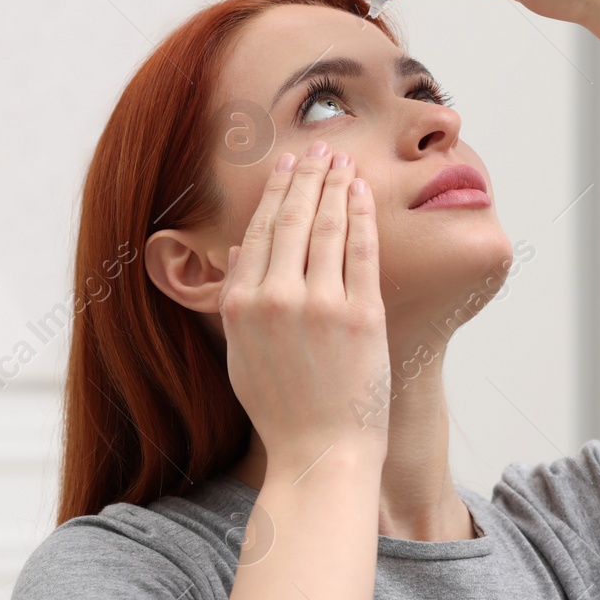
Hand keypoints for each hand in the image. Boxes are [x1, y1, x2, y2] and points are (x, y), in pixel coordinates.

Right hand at [217, 141, 390, 474]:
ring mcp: (320, 305)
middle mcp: (276, 299)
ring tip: (344, 160)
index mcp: (241, 306)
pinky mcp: (361, 315)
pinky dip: (362, 215)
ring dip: (335, 185)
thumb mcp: (241, 356)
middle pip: (292, 220)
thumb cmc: (282, 411)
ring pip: (327, 227)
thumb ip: (237, 302)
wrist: (321, 452)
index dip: (275, 193)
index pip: (259, 233)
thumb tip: (239, 253)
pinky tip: (363, 192)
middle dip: (308, 176)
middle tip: (320, 147)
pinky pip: (362, 251)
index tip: (287, 166)